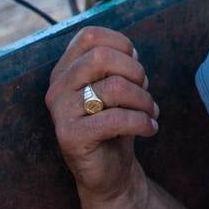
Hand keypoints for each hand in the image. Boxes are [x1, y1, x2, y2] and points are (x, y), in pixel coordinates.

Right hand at [46, 26, 159, 208]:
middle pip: (101, 56)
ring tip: (151, 112)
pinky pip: (115, 119)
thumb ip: (119, 65)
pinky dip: (142, 122)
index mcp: (65, 69)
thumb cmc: (115, 125)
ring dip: (144, 100)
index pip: (90, 36)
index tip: (136, 64)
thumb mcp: (118, 88)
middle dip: (134, 71)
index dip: (120, 44)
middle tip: (145, 90)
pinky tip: (150, 128)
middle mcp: (57, 87)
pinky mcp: (70, 136)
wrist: (109, 172)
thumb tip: (131, 52)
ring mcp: (60, 112)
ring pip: (114, 87)